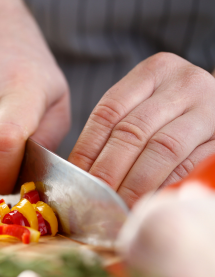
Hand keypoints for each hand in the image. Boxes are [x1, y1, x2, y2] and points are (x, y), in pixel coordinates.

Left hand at [69, 52, 214, 207]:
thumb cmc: (175, 112)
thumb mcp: (147, 104)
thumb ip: (118, 128)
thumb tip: (80, 171)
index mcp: (155, 71)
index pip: (109, 112)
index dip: (87, 149)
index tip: (75, 178)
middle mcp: (184, 84)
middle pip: (132, 131)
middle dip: (108, 170)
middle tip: (93, 199)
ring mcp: (209, 108)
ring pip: (162, 149)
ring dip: (135, 183)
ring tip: (117, 205)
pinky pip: (190, 165)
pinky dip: (164, 186)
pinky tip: (146, 202)